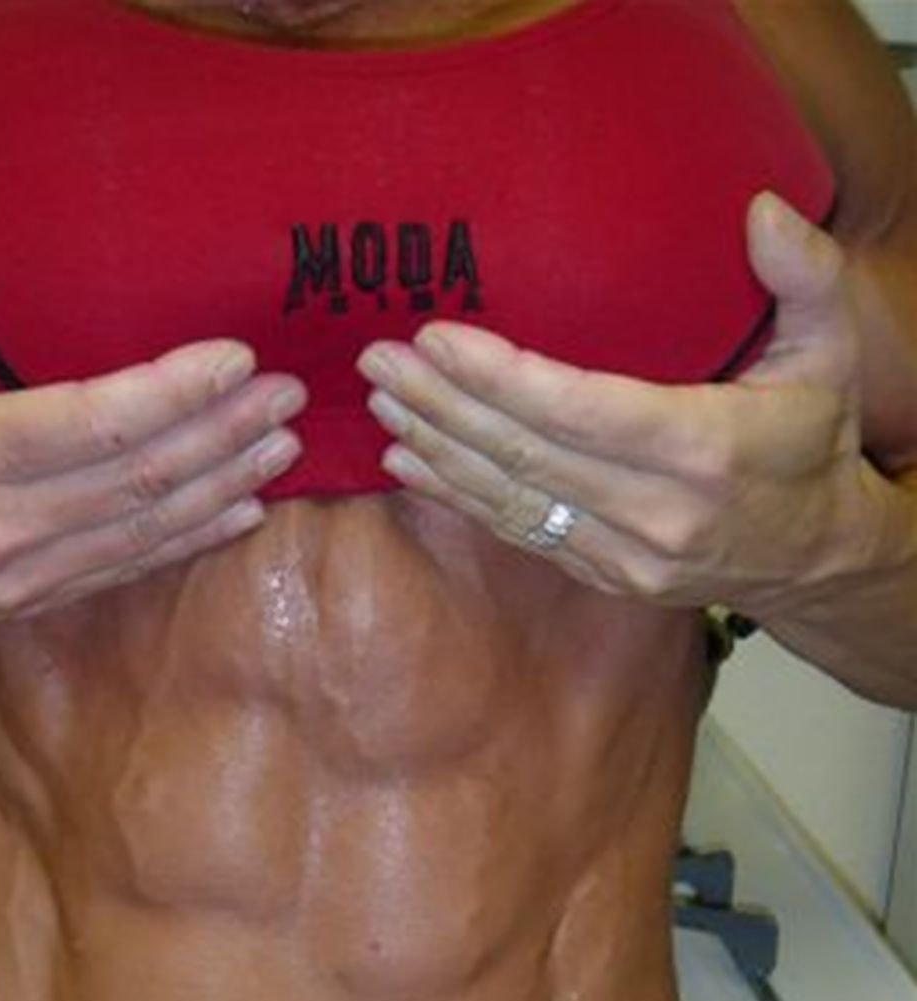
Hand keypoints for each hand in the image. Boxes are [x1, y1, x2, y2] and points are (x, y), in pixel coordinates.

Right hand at [0, 162, 305, 631]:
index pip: (92, 420)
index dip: (174, 390)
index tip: (237, 358)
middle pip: (139, 476)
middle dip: (224, 433)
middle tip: (288, 396)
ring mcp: (23, 572)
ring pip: (147, 528)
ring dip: (224, 485)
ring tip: (284, 445)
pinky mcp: (37, 599)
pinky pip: (131, 570)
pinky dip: (193, 540)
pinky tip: (243, 512)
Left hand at [356, 193, 896, 617]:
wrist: (815, 558)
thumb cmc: (814, 443)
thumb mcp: (833, 354)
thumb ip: (808, 278)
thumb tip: (759, 212)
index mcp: (703, 447)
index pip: (577, 409)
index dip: (497, 377)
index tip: (434, 337)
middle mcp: (656, 511)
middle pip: (524, 454)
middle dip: (442, 405)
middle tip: (378, 361)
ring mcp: (625, 554)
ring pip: (509, 499)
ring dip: (435, 449)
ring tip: (381, 403)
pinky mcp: (604, 576)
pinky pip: (517, 533)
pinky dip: (456, 496)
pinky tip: (407, 464)